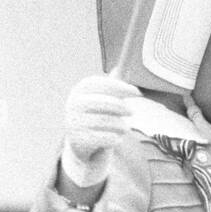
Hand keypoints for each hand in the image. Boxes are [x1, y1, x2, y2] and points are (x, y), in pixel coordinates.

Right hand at [58, 74, 138, 189]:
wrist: (80, 144)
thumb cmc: (96, 115)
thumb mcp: (103, 99)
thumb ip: (111, 86)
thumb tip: (121, 68)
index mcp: (80, 90)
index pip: (100, 83)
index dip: (119, 86)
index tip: (137, 92)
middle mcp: (73, 104)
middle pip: (101, 101)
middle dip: (120, 106)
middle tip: (132, 111)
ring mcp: (73, 121)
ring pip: (104, 121)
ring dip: (119, 125)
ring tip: (125, 128)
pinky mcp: (77, 139)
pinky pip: (102, 138)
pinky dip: (114, 138)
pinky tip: (118, 139)